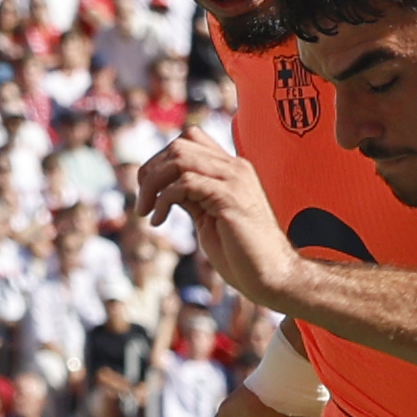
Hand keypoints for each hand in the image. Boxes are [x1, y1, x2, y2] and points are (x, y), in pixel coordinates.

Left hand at [137, 132, 299, 310]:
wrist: (273, 275)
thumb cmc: (241, 254)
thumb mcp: (207, 217)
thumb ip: (191, 196)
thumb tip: (162, 187)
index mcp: (231, 170)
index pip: (190, 140)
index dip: (161, 160)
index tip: (149, 191)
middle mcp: (234, 168)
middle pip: (181, 144)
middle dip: (152, 170)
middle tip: (143, 203)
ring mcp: (234, 179)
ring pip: (180, 158)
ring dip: (153, 184)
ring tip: (147, 212)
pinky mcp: (230, 197)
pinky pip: (186, 183)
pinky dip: (164, 199)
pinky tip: (159, 220)